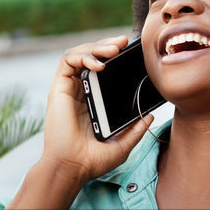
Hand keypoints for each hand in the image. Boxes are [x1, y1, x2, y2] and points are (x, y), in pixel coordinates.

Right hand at [39, 34, 154, 186]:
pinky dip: (83, 56)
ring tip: (114, 49)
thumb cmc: (93, 160)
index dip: (114, 57)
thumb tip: (150, 116)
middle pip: (91, 56)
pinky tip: (99, 64)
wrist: (73, 168)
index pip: (103, 70)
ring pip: (78, 53)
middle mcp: (80, 92)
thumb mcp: (123, 145)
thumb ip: (136, 130)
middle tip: (124, 41)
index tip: (131, 53)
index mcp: (93, 101)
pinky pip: (67, 61)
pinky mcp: (59, 89)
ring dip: (96, 46)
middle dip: (107, 44)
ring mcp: (69, 89)